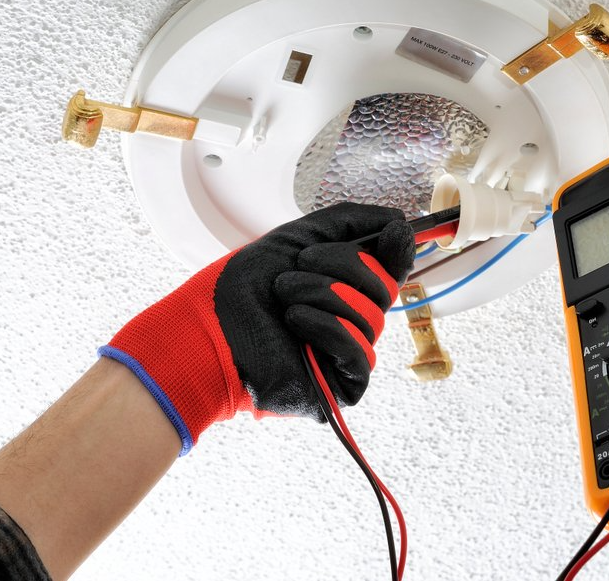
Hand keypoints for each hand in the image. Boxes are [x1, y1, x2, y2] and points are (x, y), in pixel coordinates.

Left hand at [100, 203, 414, 453]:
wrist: (207, 328)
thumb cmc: (243, 288)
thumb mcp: (300, 237)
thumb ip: (352, 222)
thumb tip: (401, 224)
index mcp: (346, 287)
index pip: (393, 269)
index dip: (398, 250)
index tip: (391, 232)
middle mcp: (352, 320)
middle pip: (386, 288)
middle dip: (343, 266)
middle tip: (299, 266)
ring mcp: (347, 354)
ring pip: (372, 318)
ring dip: (323, 294)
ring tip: (284, 295)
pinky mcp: (340, 386)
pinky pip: (359, 354)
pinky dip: (327, 328)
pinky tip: (295, 321)